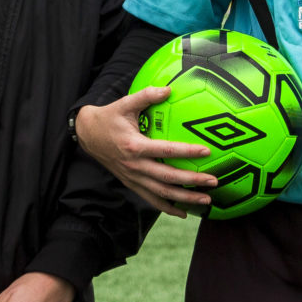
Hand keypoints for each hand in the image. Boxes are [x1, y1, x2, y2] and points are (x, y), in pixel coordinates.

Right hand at [73, 89, 214, 216]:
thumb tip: (169, 89)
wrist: (88, 135)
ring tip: (206, 200)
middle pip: (167, 178)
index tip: (206, 151)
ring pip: (162, 193)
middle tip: (213, 181)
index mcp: (134, 146)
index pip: (166, 150)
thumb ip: (146, 95)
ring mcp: (133, 178)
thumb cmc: (109, 118)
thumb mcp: (125, 103)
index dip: (187, 151)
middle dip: (192, 181)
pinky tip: (183, 213)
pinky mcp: (131, 183)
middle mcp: (135, 166)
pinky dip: (167, 207)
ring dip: (185, 199)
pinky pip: (151, 199)